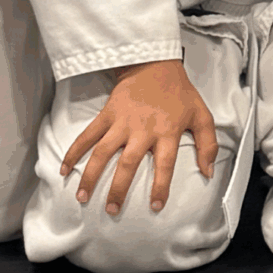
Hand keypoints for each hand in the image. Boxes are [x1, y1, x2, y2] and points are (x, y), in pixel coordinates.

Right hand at [59, 59, 216, 217]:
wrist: (155, 62)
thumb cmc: (179, 92)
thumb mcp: (201, 114)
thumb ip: (208, 144)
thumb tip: (208, 172)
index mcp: (167, 130)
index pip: (165, 163)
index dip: (161, 186)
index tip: (155, 206)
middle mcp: (143, 129)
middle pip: (129, 163)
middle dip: (118, 188)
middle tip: (112, 210)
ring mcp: (122, 121)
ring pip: (103, 152)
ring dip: (91, 175)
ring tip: (82, 197)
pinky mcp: (107, 114)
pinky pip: (87, 135)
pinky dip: (74, 151)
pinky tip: (64, 169)